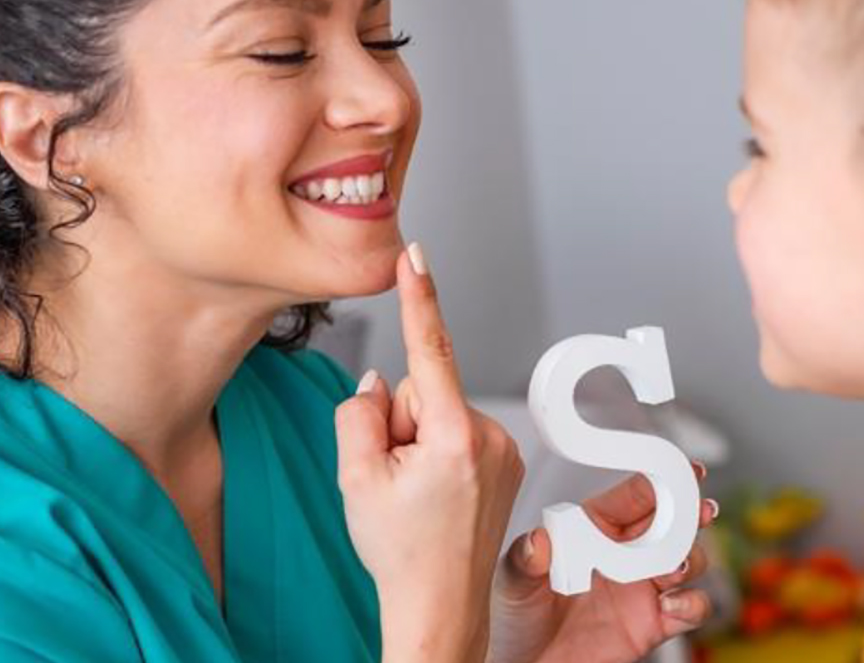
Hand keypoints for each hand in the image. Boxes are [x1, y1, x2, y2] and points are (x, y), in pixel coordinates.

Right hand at [335, 244, 525, 662]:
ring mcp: (504, 449)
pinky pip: (457, 430)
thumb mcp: (355, 478)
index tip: (416, 256)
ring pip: (440, 410)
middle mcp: (489, 436)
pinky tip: (436, 493)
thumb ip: (359, 414)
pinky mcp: (507, 460)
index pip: (431, 350)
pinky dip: (439, 451)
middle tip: (395, 478)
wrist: (439, 607)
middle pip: (424, 388)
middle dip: (401, 420)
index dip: (420, 299)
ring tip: (417, 493)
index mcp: (452, 437)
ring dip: (419, 440)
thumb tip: (380, 384)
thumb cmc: (400, 552)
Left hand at [489, 466, 717, 662]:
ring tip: (675, 566)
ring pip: (687, 559)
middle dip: (690, 512)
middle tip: (698, 511)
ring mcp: (642, 587)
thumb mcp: (512, 582)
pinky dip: (692, 604)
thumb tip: (536, 541)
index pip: (634, 495)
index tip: (683, 470)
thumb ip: (524, 559)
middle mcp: (623, 553)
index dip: (662, 479)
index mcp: (594, 527)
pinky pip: (691, 608)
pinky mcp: (653, 623)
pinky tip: (672, 605)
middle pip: (671, 522)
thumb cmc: (517, 616)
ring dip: (690, 558)